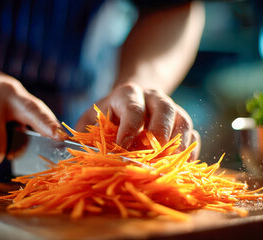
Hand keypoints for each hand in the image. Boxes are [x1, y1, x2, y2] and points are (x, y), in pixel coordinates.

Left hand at [76, 82, 199, 159]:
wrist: (132, 100)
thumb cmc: (107, 115)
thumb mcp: (91, 119)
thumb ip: (83, 134)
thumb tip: (68, 151)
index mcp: (128, 94)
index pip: (133, 108)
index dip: (130, 129)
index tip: (124, 150)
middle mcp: (153, 97)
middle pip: (165, 109)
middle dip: (160, 134)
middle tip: (153, 156)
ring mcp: (172, 109)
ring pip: (184, 121)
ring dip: (178, 146)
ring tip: (169, 166)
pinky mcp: (183, 123)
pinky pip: (194, 135)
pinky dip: (190, 153)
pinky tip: (180, 168)